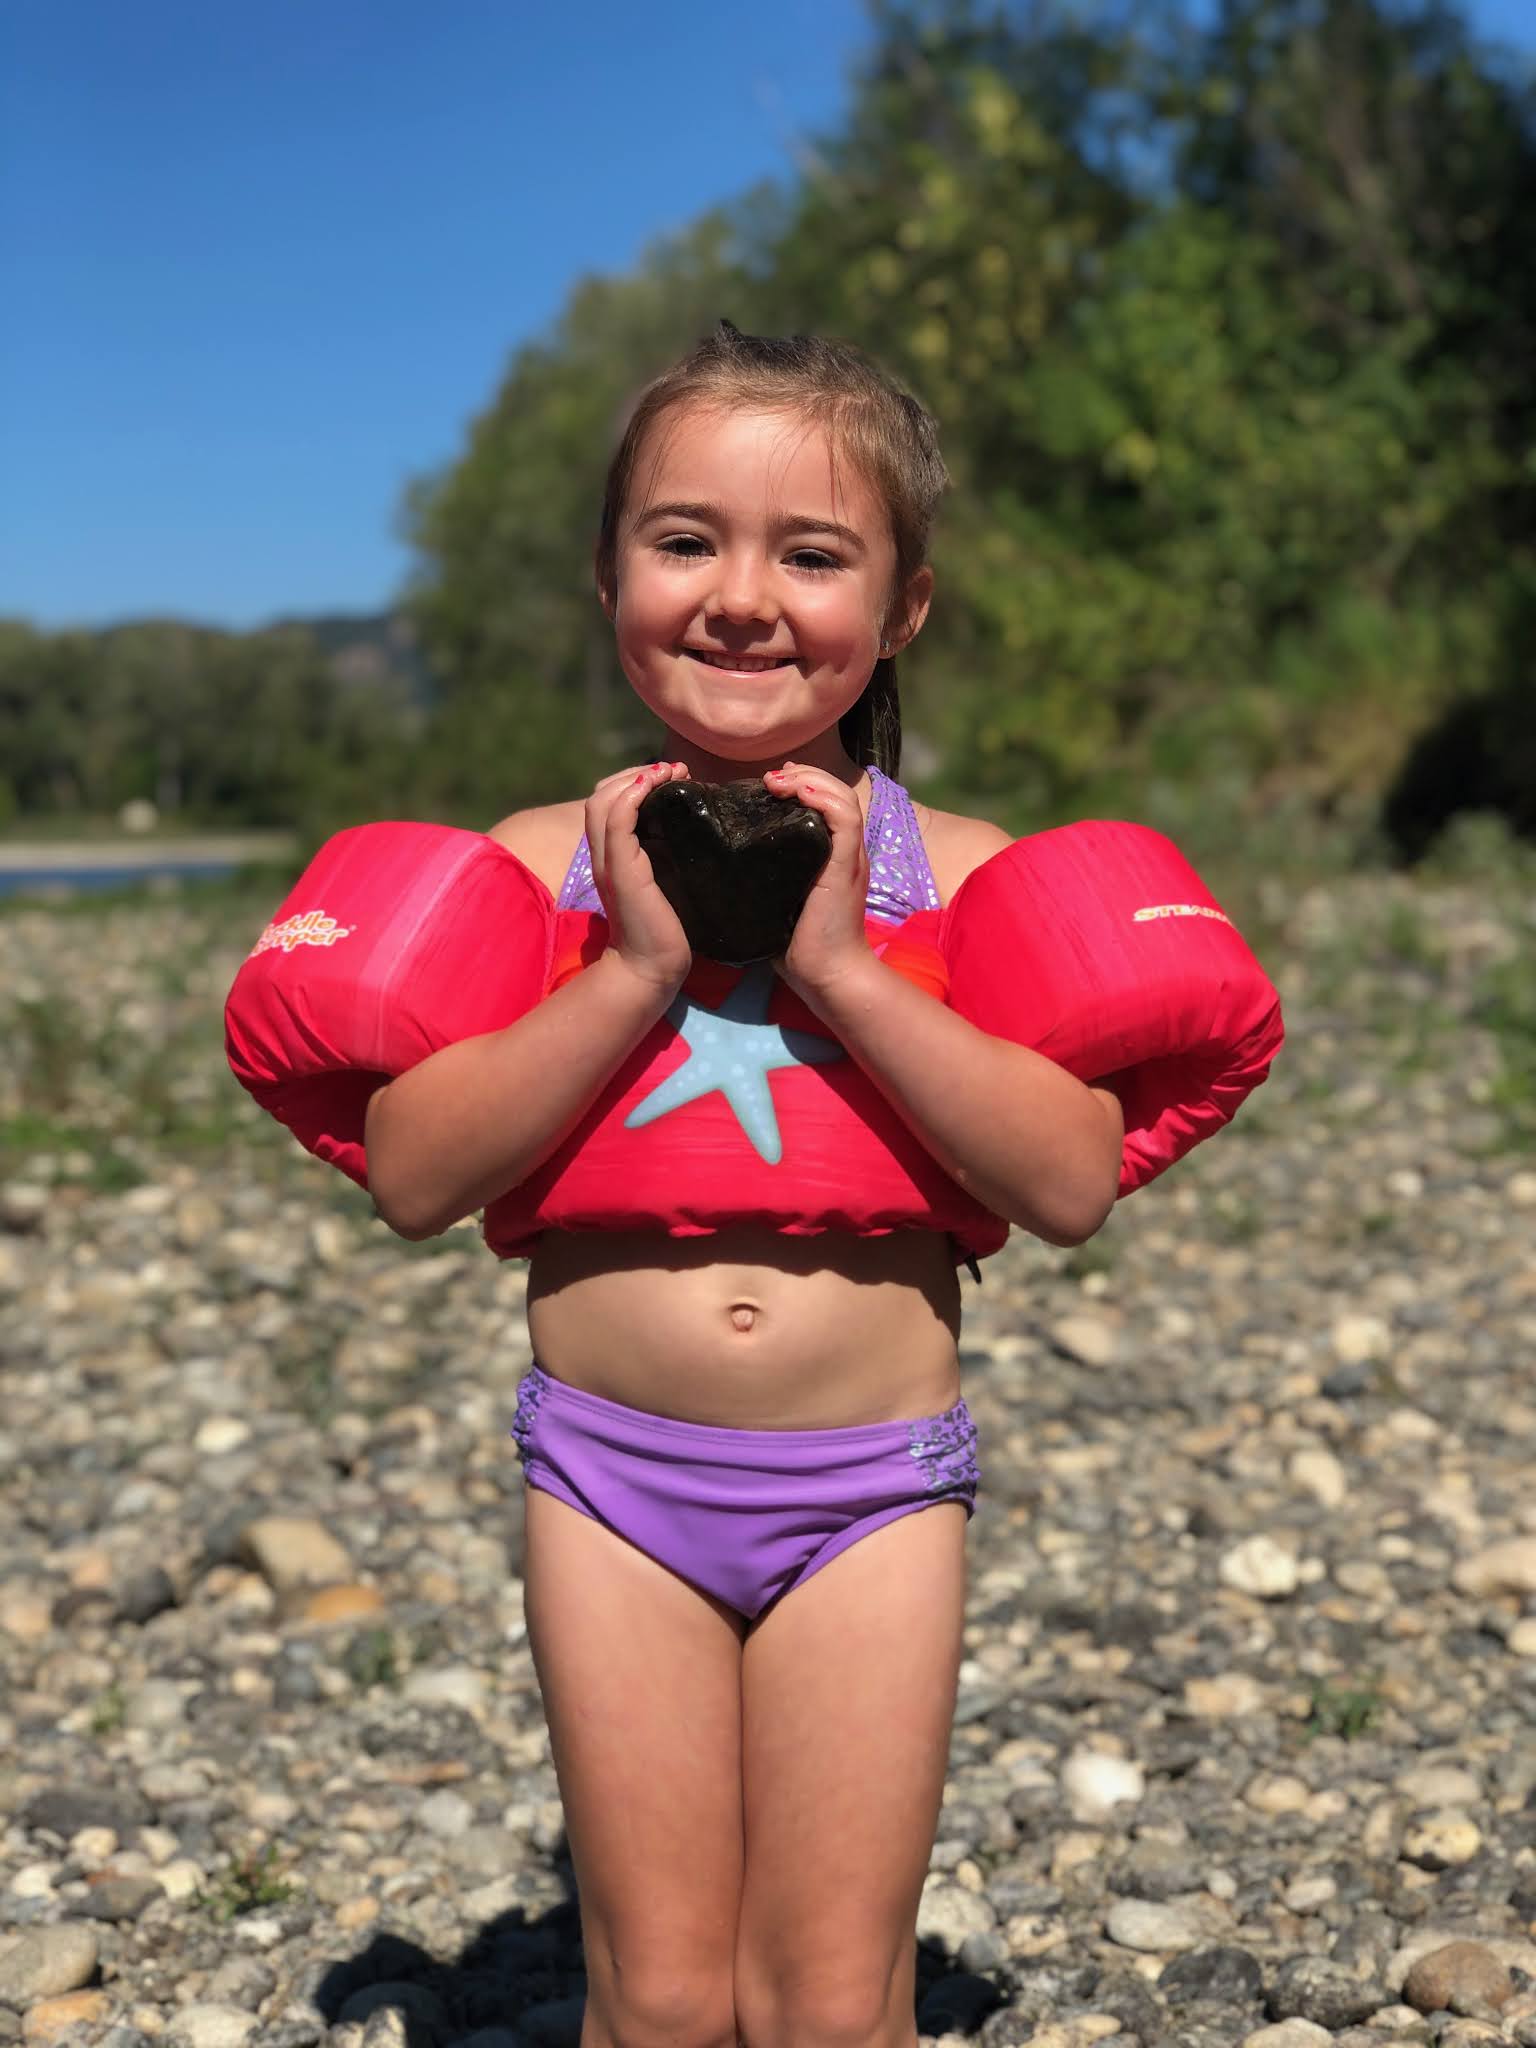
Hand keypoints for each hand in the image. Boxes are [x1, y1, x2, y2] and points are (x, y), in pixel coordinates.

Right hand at [586, 762, 692, 996]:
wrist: (650, 969)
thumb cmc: (665, 932)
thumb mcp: (666, 884)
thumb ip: (667, 859)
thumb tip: (694, 834)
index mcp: (613, 856)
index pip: (607, 803)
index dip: (633, 781)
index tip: (671, 777)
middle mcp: (604, 855)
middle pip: (600, 795)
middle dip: (635, 773)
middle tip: (674, 770)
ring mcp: (609, 862)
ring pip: (603, 801)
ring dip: (636, 777)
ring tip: (670, 771)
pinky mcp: (621, 870)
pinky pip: (616, 821)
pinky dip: (631, 795)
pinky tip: (654, 783)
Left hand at [765, 765, 873, 1001]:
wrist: (826, 974)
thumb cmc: (797, 946)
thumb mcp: (775, 899)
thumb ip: (761, 877)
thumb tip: (720, 865)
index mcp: (829, 855)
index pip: (824, 802)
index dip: (799, 784)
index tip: (767, 784)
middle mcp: (843, 850)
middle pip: (833, 790)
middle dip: (801, 775)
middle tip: (770, 778)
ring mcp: (848, 856)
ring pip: (840, 796)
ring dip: (809, 780)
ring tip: (778, 780)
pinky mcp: (846, 865)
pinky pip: (844, 817)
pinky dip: (822, 797)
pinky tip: (796, 791)